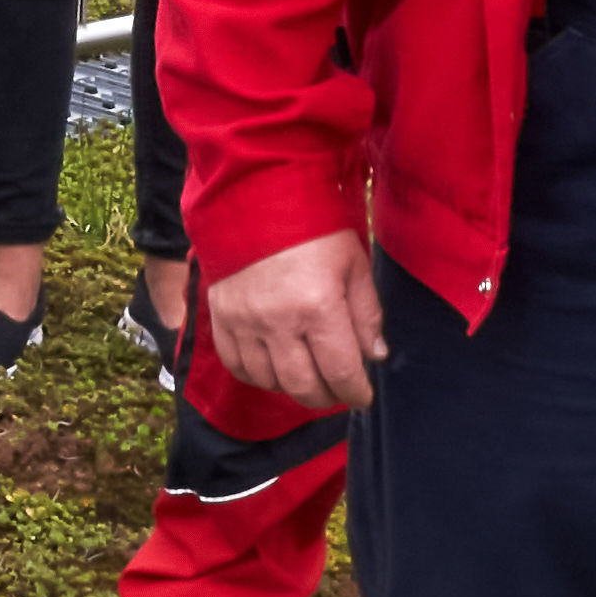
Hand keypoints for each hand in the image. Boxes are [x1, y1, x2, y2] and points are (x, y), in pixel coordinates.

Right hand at [206, 231, 382, 418]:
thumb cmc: (313, 229)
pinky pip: (236, 365)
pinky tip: (274, 368)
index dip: (356, 393)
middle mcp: (278, 321)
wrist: (256, 199)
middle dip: (326, 397)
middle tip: (337, 392)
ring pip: (269, 381)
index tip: (362, 397)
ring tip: (307, 378)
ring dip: (292, 388)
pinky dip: (257, 375)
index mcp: (318, 306)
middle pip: (303, 386)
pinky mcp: (220, 318)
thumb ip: (366, 314)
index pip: (341, 372)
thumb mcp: (353, 265)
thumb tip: (375, 355)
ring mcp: (244, 322)